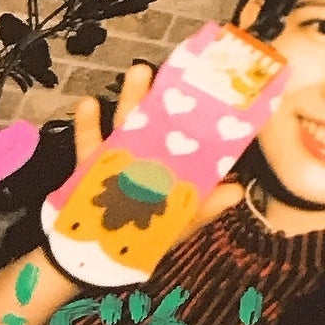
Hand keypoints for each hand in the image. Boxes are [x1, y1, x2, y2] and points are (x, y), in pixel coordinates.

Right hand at [68, 63, 242, 254]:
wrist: (99, 257)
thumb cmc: (148, 236)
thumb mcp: (180, 222)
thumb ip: (205, 207)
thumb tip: (238, 191)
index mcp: (172, 165)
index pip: (188, 135)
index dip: (199, 113)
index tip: (210, 86)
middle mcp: (148, 155)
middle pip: (158, 121)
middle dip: (164, 95)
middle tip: (180, 66)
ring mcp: (118, 158)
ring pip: (125, 124)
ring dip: (131, 99)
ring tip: (139, 72)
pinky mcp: (89, 168)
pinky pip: (87, 145)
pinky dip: (87, 126)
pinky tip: (87, 104)